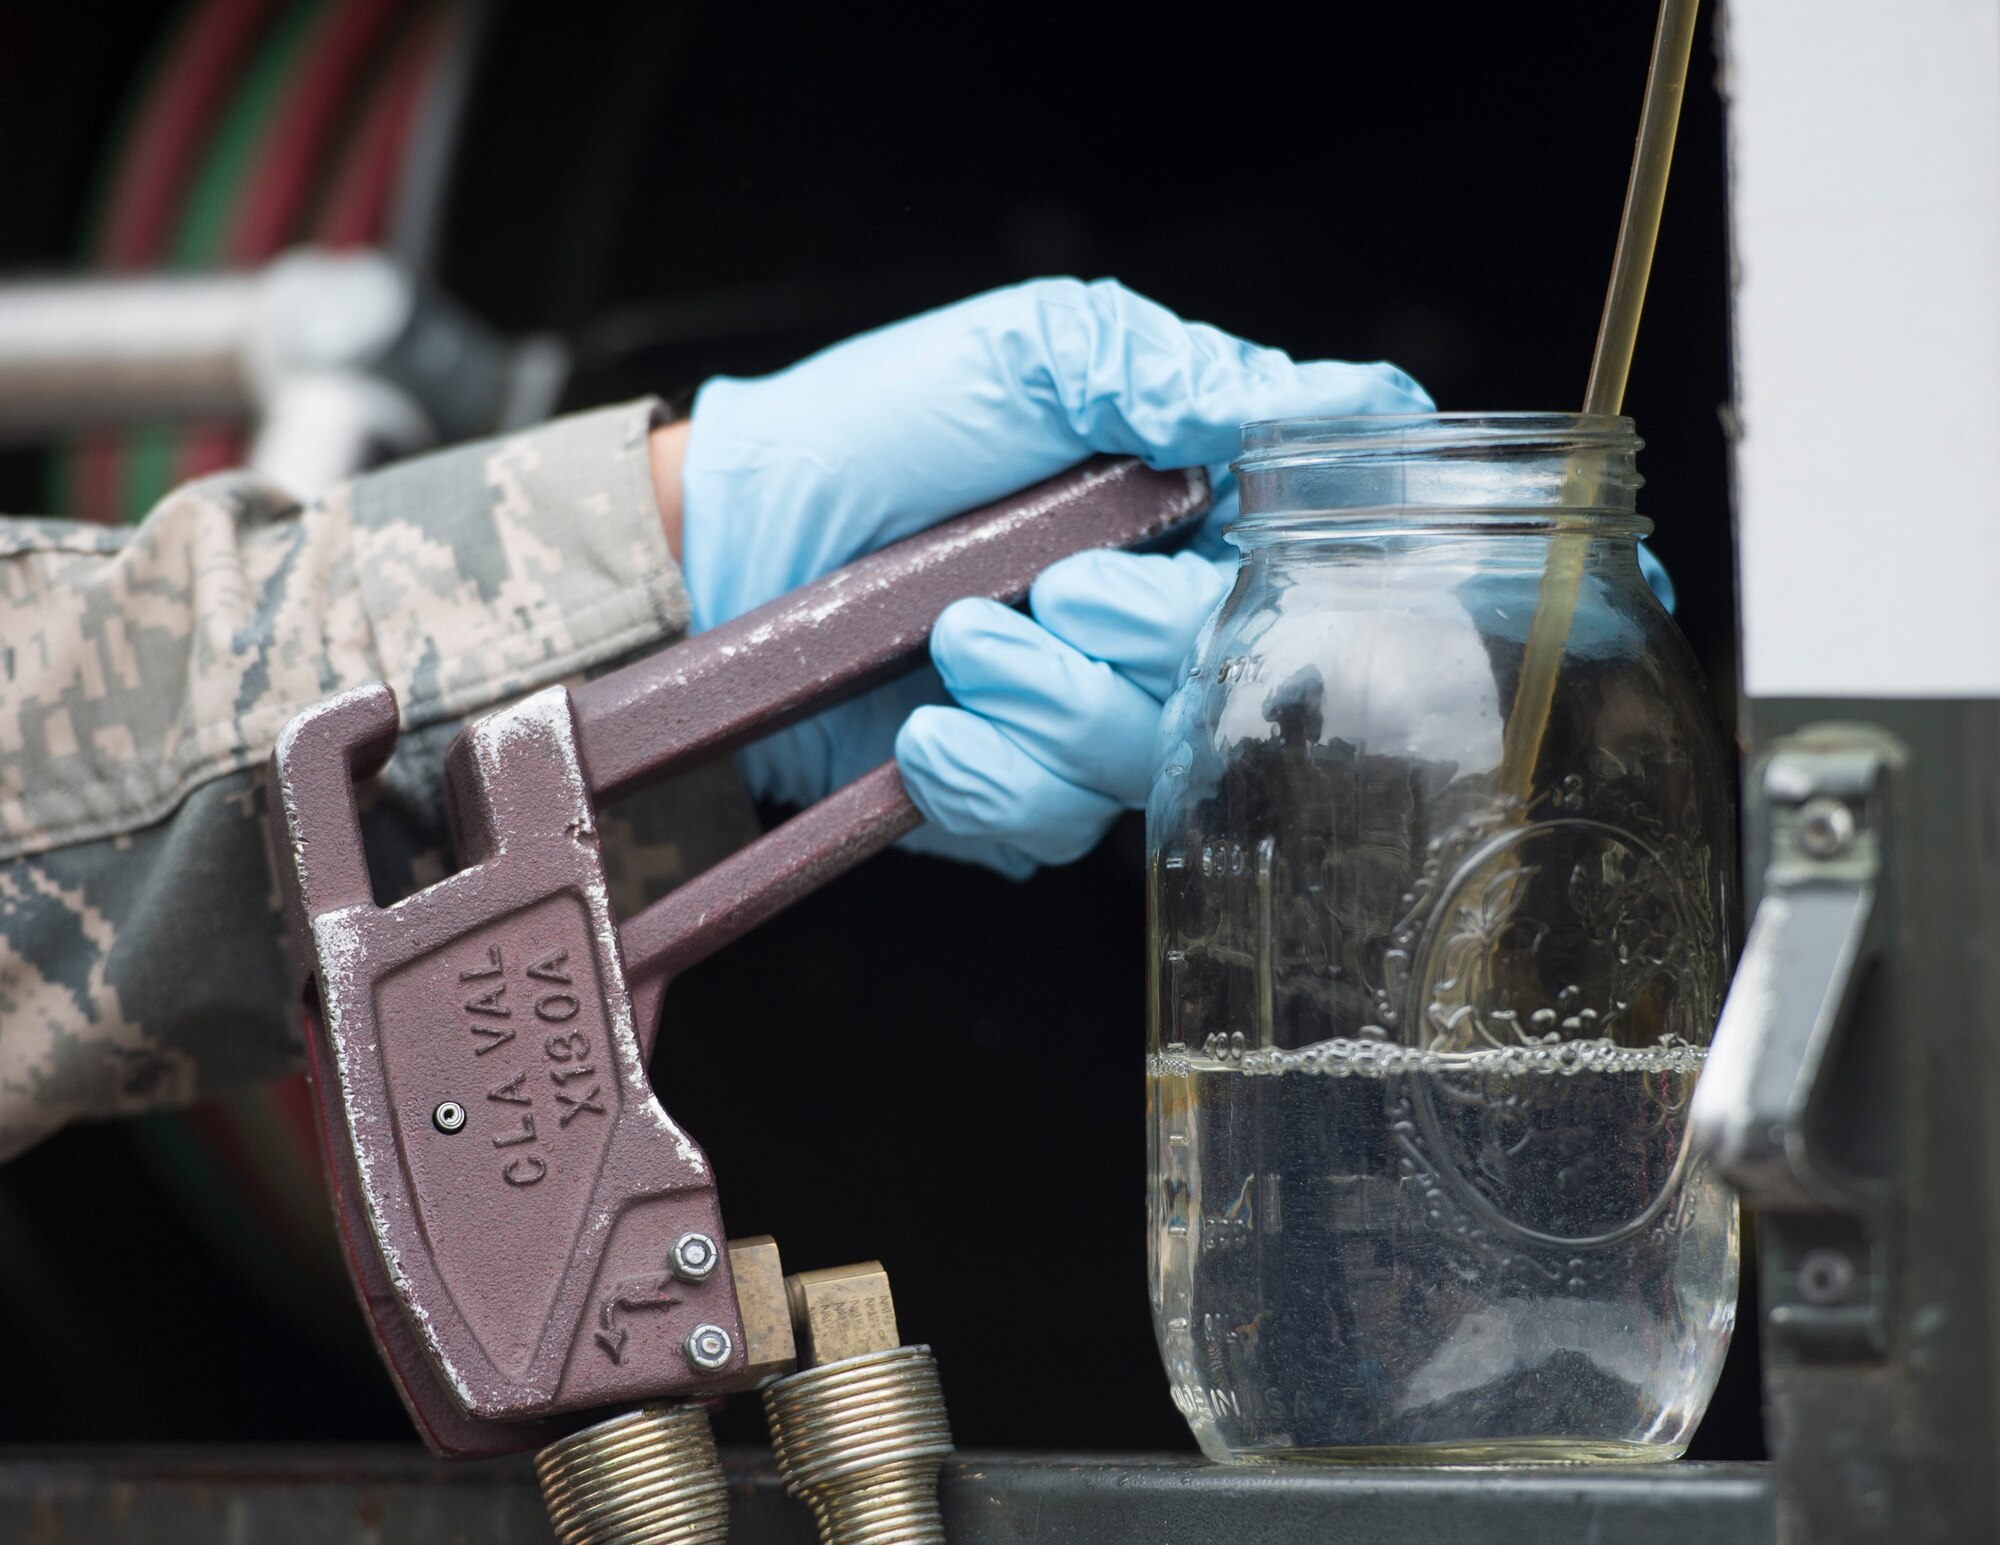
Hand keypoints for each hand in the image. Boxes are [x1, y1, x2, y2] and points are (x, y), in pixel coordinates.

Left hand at [677, 277, 1431, 875]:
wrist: (741, 537)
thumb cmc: (884, 427)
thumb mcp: (1033, 354)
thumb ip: (1170, 375)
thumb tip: (1339, 400)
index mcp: (1190, 521)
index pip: (1304, 578)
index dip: (1279, 581)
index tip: (1212, 546)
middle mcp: (1155, 629)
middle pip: (1235, 687)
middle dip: (1143, 642)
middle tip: (1047, 589)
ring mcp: (1088, 720)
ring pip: (1142, 765)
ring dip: (1047, 706)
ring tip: (954, 642)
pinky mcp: (1015, 794)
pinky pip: (1049, 826)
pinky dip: (985, 778)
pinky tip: (925, 730)